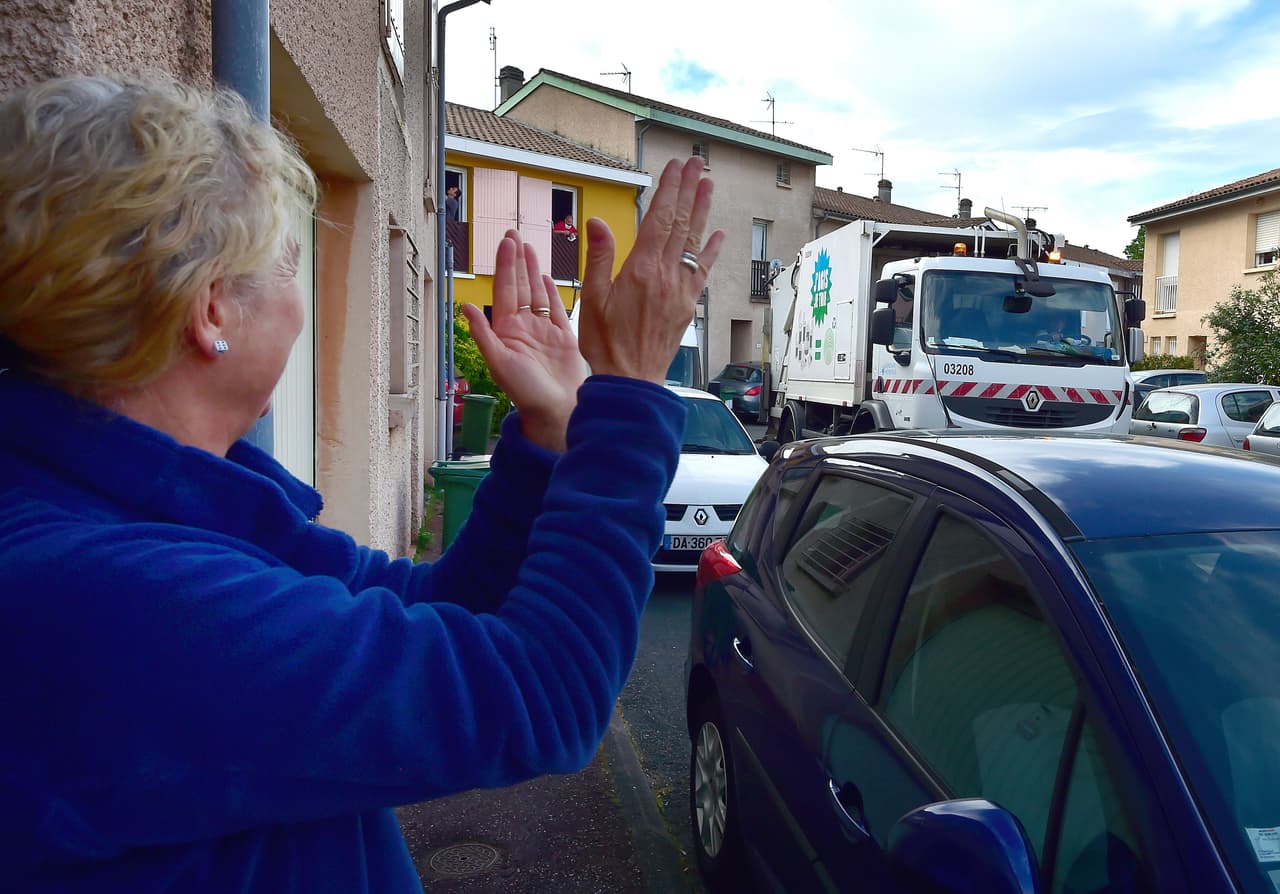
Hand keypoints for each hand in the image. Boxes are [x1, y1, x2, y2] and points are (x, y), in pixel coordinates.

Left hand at [461, 231, 587, 452]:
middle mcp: (524, 328)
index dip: (506, 265)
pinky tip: (546, 277)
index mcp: (507, 330)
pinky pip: (555, 309)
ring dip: (532, 270)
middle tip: (514, 233)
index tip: (507, 242)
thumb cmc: (526, 393)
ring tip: (530, 247)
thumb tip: (465, 306)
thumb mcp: (500, 363)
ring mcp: (543, 332)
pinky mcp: (563, 339)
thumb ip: (483, 334)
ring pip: (536, 293)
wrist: (557, 411)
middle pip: (519, 286)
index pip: (506, 290)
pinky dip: (551, 292)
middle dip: (517, 260)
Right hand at [578, 157, 724, 383]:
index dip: (669, 190)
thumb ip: (599, 257)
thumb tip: (598, 221)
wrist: (631, 380)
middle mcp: (666, 276)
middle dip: (688, 190)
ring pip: (695, 242)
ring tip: (708, 185)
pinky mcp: (687, 306)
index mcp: (641, 270)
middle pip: (681, 223)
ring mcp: (680, 290)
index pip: (659, 219)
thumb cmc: (606, 344)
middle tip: (696, 164)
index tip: (675, 167)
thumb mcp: (591, 299)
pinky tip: (719, 235)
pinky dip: (711, 251)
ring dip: (702, 211)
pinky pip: (703, 271)